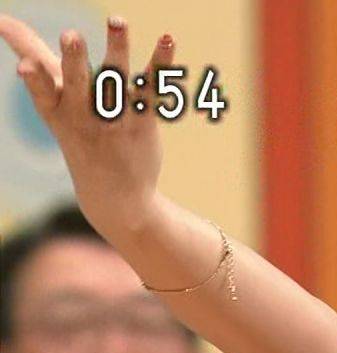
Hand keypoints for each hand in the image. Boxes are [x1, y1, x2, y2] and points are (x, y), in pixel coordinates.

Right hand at [0, 15, 170, 237]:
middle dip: (74, 60)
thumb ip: (32, 54)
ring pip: (116, 79)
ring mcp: (115, 117)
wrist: (114, 195)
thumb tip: (1, 19)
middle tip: (70, 35)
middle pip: (78, 83)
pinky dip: (160, 62)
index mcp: (55, 108)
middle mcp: (84, 113)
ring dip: (117, 49)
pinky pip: (152, 88)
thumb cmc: (77, 132)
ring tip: (116, 20)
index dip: (33, 79)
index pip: (41, 91)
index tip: (24, 67)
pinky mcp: (144, 120)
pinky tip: (166, 38)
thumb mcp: (51, 98)